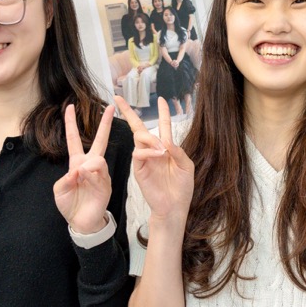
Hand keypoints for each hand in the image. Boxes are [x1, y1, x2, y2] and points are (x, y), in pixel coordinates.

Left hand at [53, 103, 115, 233]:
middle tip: (111, 108)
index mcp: (77, 163)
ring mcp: (100, 175)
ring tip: (81, 175)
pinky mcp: (106, 184)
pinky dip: (91, 175)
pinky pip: (100, 173)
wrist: (81, 222)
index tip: (69, 107)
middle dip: (106, 124)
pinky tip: (86, 180)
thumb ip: (65, 179)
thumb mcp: (59, 190)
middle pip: (100, 141)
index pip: (74, 139)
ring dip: (88, 165)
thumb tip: (79, 171)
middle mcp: (90, 166)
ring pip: (99, 158)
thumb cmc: (69, 205)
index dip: (71, 124)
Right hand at [115, 95, 193, 229]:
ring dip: (150, 138)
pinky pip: (138, 154)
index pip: (163, 126)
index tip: (162, 100)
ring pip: (139, 138)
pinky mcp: (139, 170)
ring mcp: (144, 160)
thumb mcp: (186, 167)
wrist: (174, 207)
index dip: (163, 113)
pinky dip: (148, 151)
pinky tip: (159, 154)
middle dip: (128, 112)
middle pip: (139, 128)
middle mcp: (153, 151)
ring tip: (162, 149)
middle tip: (118, 99)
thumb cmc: (182, 189)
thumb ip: (178, 152)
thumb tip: (166, 140)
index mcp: (166, 149)